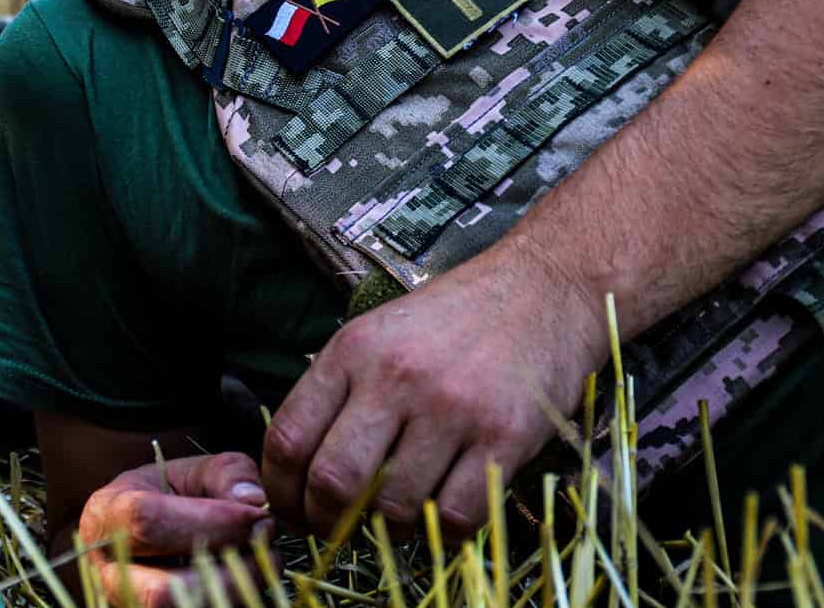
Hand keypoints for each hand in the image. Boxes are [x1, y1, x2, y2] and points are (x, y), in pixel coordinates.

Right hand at [77, 452, 271, 607]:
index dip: (211, 522)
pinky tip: (247, 581)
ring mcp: (127, 603)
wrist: (149, 527)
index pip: (148, 522)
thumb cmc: (170, 494)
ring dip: (234, 594)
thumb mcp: (193, 470)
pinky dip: (232, 602)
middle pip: (161, 591)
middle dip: (227, 571)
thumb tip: (254, 501)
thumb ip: (226, 473)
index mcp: (107, 514)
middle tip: (267, 545)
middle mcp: (108, 570)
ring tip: (262, 563)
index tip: (258, 517)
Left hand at [260, 242, 607, 533]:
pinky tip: (440, 515)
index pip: (289, 437)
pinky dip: (442, 533)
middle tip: (333, 531)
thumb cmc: (456, 317)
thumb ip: (340, 390)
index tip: (290, 510)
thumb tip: (299, 466)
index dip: (280, 490)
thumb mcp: (378, 332)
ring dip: (386, 530)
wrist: (544, 290)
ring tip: (392, 520)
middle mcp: (395, 378)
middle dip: (324, 521)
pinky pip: (458, 515)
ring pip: (393, 506)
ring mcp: (452, 409)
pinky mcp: (505, 437)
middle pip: (333, 480)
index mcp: (352, 350)